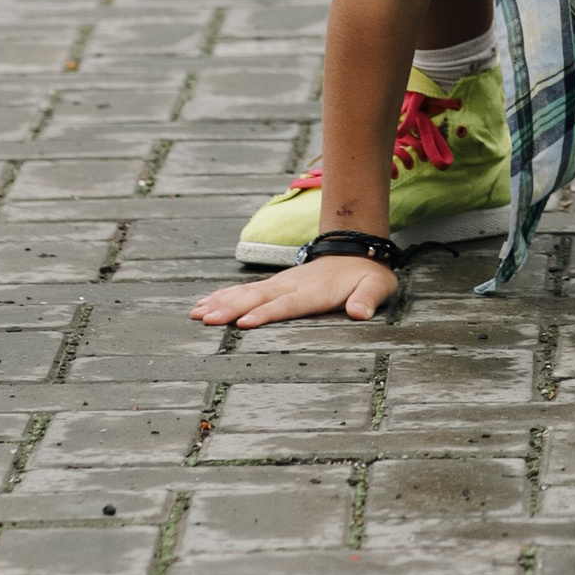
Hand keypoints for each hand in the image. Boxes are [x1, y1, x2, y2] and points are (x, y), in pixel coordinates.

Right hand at [192, 253, 400, 327]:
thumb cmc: (367, 276)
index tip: (243, 323)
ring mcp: (282, 282)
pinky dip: (225, 295)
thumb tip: (360, 312)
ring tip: (197, 313)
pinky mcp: (276, 284)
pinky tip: (205, 303)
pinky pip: (247, 289)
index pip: (287, 304)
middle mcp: (293, 284)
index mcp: (315, 290)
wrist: (358, 251)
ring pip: (248, 292)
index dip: (266, 314)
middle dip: (232, 309)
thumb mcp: (377, 286)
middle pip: (259, 298)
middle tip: (206, 319)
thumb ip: (368, 298)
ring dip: (222, 302)